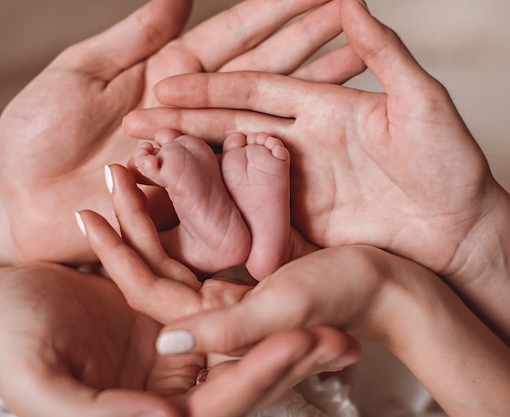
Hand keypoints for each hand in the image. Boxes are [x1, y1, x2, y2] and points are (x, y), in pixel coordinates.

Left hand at [0, 0, 364, 265]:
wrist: (22, 204)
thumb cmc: (37, 137)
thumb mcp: (80, 74)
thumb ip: (135, 39)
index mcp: (170, 75)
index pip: (235, 36)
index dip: (277, 10)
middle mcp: (197, 114)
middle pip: (264, 73)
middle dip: (312, 43)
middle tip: (357, 17)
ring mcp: (204, 157)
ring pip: (268, 120)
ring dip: (313, 93)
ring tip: (361, 63)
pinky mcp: (202, 199)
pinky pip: (247, 178)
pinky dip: (284, 158)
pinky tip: (324, 138)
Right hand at [0, 262, 358, 416]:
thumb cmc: (11, 349)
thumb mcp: (44, 388)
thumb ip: (101, 416)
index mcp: (148, 413)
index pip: (218, 403)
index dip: (259, 376)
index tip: (301, 344)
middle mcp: (168, 388)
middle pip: (239, 374)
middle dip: (286, 354)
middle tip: (339, 333)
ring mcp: (171, 351)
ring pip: (234, 338)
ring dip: (276, 322)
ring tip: (328, 302)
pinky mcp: (166, 316)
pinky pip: (212, 303)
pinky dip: (240, 290)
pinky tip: (280, 275)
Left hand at [77, 164, 359, 360]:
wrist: (392, 286)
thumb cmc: (347, 297)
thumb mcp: (286, 311)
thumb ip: (226, 332)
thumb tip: (163, 346)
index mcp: (216, 326)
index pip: (148, 290)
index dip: (116, 253)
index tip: (87, 212)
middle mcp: (215, 309)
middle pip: (156, 266)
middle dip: (130, 220)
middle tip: (111, 172)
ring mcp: (229, 287)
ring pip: (178, 248)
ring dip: (155, 209)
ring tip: (136, 165)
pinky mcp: (246, 266)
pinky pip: (206, 236)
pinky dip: (189, 206)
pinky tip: (177, 176)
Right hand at [122, 0, 509, 338]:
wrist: (459, 232)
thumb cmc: (451, 166)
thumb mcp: (421, 102)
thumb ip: (384, 54)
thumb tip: (352, 0)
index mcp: (322, 109)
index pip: (255, 90)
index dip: (212, 87)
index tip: (167, 85)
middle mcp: (300, 143)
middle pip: (231, 126)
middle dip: (182, 121)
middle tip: (134, 121)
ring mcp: (295, 184)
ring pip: (232, 167)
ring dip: (189, 162)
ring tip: (144, 157)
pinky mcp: (297, 221)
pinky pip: (248, 210)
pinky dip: (215, 206)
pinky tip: (181, 203)